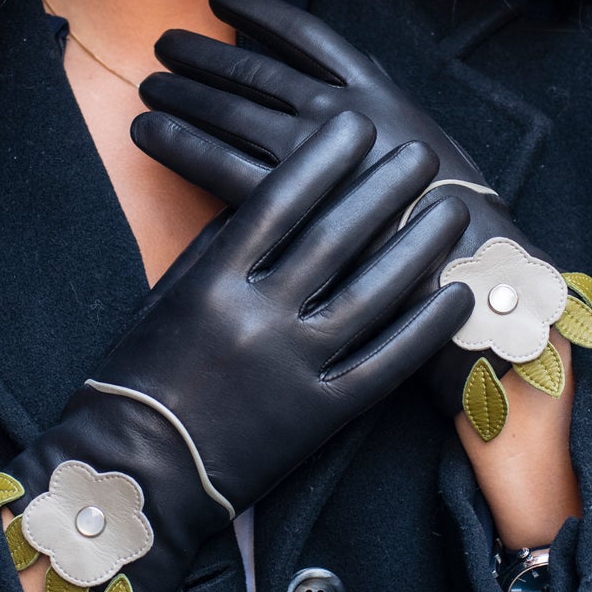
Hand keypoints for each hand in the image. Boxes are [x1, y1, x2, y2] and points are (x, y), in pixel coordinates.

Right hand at [0, 112, 472, 591]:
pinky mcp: (319, 415)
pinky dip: (423, 328)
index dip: (324, 160)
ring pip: (371, 294)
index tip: (358, 124)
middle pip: (335, 238)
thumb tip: (277, 197)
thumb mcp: (173, 293)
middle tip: (419, 153)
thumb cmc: (146, 370)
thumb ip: (223, 245)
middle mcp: (257, 316)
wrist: (136, 468)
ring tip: (450, 211)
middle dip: (383, 188)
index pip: (280, 202)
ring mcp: (293, 367)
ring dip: (417, 247)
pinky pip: (384, 363)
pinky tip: (454, 295)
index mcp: (214, 280)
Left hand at [131, 0, 591, 431]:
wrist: (468, 285)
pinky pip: (212, 160)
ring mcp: (307, 158)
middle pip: (254, 69)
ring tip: (151, 83)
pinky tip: (147, 133)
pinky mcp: (279, 207)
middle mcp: (339, 114)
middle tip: (166, 43)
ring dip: (182, 92)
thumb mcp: (428, 149)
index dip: (257, 9)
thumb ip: (381, 113)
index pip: (304, 33)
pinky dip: (175, 141)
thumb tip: (347, 84)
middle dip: (205, 53)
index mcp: (378, 93)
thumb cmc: (453, 226)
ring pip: (227, 109)